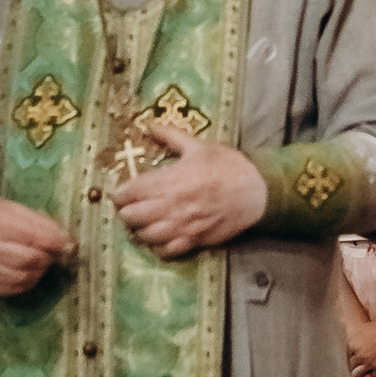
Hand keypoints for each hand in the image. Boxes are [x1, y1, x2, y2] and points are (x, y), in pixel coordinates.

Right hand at [0, 197, 76, 294]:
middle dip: (47, 257)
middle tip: (54, 252)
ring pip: (23, 278)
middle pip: (29, 259)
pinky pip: (14, 290)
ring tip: (41, 261)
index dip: (55, 241)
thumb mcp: (10, 209)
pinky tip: (29, 272)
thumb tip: (66, 240)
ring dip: (40, 271)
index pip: (32, 235)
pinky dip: (28, 282)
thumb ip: (38, 222)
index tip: (69, 242)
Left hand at [116, 140, 266, 255]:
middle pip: (132, 216)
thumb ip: (171, 136)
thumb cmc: (227, 166)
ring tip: (141, 223)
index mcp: (170, 180)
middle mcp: (172, 206)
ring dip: (139, 230)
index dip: (120, 193)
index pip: (131, 191)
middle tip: (127, 207)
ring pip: (146, 236)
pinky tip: (159, 238)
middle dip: (125, 212)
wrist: (255, 191)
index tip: (120, 191)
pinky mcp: (194, 240)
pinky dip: (158, 246)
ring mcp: (182, 226)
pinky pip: (167, 251)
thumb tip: (149, 125)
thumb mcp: (199, 146)